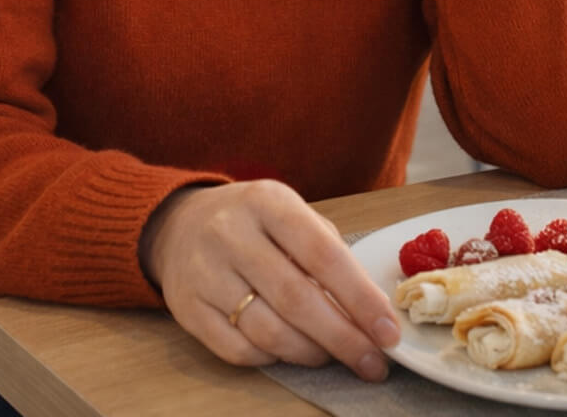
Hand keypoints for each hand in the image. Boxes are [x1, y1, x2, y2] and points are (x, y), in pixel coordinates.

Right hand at [139, 181, 401, 379]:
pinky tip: (288, 351)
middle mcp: (231, 234)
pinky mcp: (187, 308)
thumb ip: (329, 254)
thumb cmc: (253, 223)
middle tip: (372, 363)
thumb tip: (369, 312)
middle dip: (342, 338)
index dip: (360, 298)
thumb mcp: (291, 214)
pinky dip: (272, 358)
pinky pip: (237, 350)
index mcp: (268, 203)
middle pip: (295, 299)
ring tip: (333, 356)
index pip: (322, 254)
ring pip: (266, 330)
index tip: (388, 332)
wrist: (179, 224)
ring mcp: (204, 272)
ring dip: (310, 353)